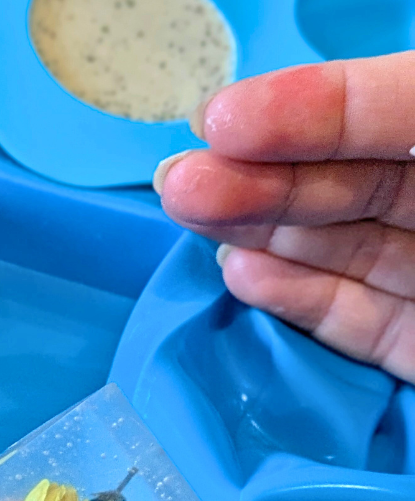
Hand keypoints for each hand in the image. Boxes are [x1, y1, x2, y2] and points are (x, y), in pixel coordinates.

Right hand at [155, 54, 414, 384]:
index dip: (313, 109)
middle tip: (179, 181)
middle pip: (356, 181)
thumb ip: (406, 109)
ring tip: (188, 213)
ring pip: (345, 247)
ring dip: (261, 230)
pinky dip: (298, 300)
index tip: (221, 120)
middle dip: (264, 177)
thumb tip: (312, 109)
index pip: (396, 107)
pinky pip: (358, 321)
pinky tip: (242, 273)